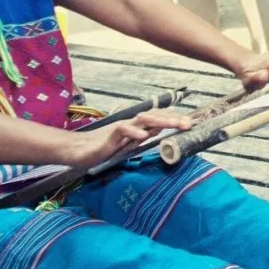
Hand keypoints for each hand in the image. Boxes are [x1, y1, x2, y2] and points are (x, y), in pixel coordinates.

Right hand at [64, 109, 192, 168]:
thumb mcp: (128, 145)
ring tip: (175, 125)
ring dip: (160, 121)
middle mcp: (131, 124)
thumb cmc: (104, 148)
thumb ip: (142, 139)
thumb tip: (159, 135)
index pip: (158, 119)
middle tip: (189, 124)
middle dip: (173, 119)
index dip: (174, 119)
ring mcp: (121, 128)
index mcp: (137, 127)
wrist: (78, 151)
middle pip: (155, 116)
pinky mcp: (109, 136)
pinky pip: (122, 130)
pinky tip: (143, 136)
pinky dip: (134, 132)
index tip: (190, 123)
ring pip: (143, 119)